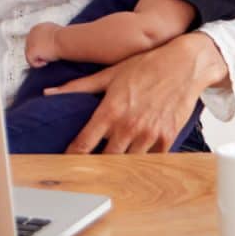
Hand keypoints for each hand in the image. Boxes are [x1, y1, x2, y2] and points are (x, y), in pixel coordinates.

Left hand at [25, 22, 62, 67]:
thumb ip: (49, 36)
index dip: (41, 46)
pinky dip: (38, 64)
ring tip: (48, 59)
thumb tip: (50, 42)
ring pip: (30, 54)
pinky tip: (46, 62)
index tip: (48, 50)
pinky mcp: (30, 51)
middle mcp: (31, 33)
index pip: (34, 39)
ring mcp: (29, 42)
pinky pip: (31, 61)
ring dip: (38, 58)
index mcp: (37, 28)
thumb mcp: (56, 33)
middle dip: (39, 52)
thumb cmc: (63, 38)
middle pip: (31, 46)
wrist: (64, 41)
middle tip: (48, 56)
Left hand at [45, 31, 228, 153]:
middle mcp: (128, 126)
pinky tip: (136, 163)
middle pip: (105, 159)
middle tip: (88, 171)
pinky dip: (143, 164)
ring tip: (111, 170)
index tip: (66, 163)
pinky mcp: (166, 139)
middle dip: (95, 166)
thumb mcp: (109, 74)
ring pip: (128, 164)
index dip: (72, 157)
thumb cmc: (146, 66)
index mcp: (110, 110)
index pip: (84, 143)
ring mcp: (148, 134)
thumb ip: (78, 87)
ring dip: (119, 167)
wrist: (184, 65)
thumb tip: (50, 93)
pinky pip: (151, 161)